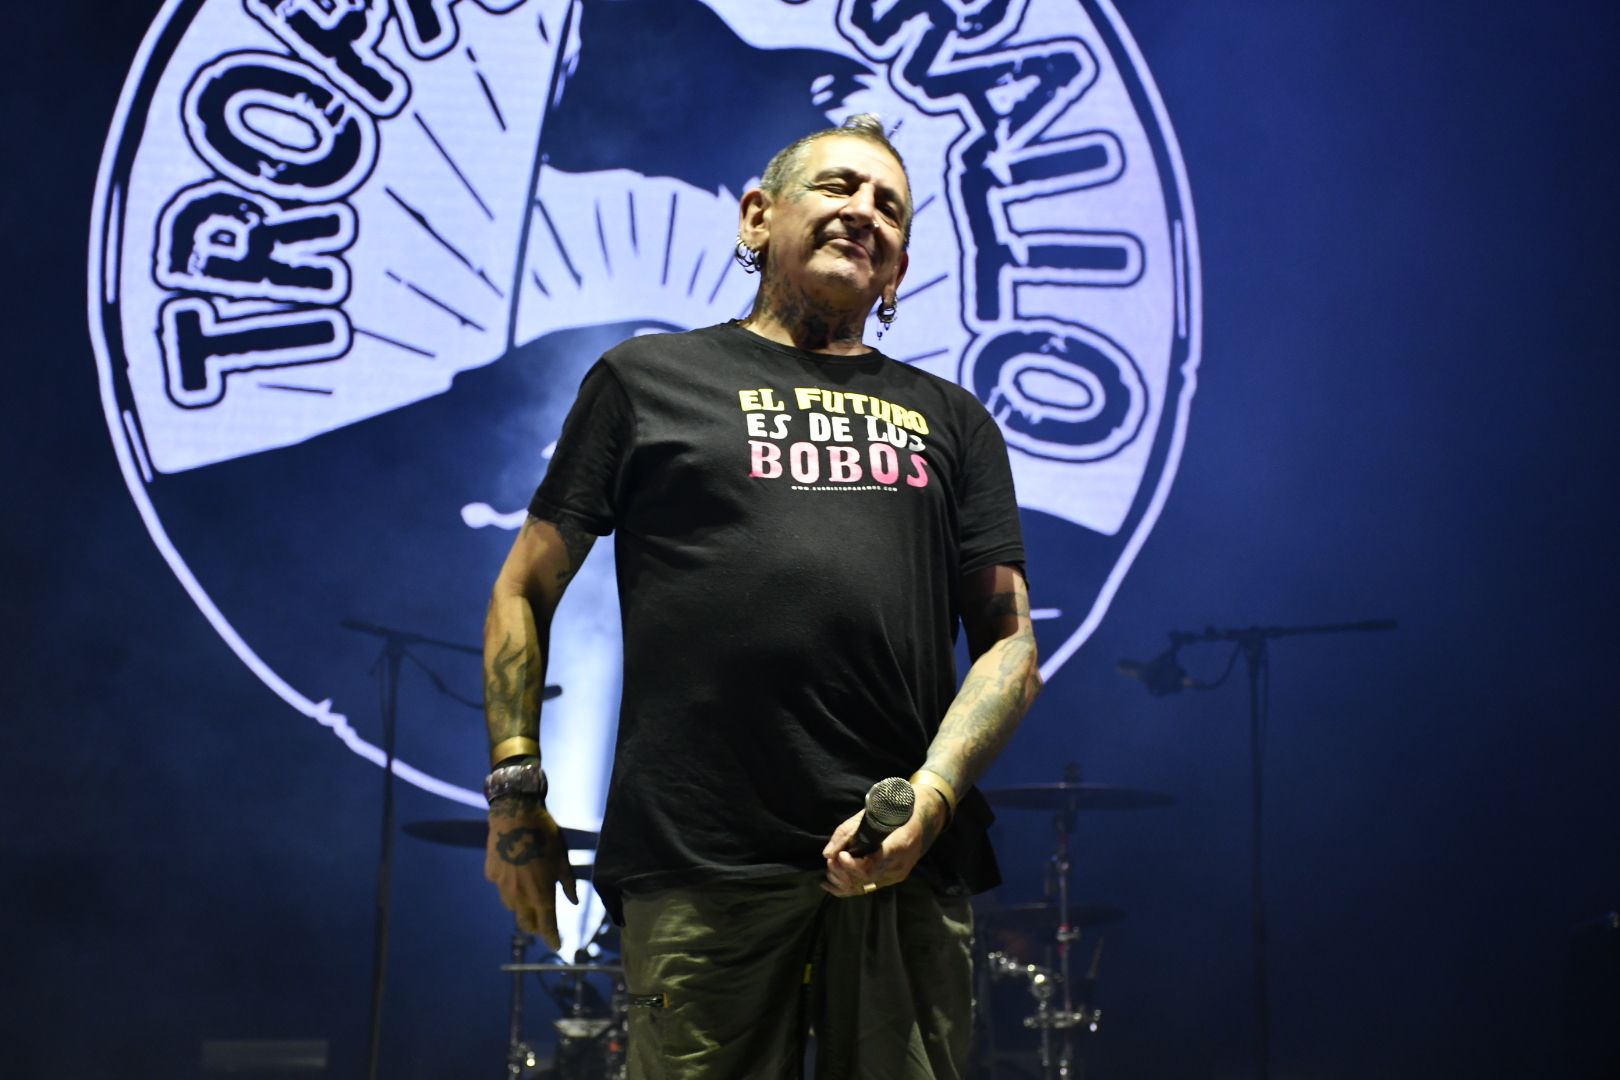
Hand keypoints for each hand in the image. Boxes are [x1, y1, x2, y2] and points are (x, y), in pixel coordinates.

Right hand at [485, 796, 578, 949]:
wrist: (516, 815)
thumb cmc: (545, 836)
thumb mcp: (563, 859)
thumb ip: (567, 884)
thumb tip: (573, 901)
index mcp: (541, 894)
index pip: (547, 926)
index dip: (553, 938)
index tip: (557, 945)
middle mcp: (520, 896)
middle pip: (525, 922)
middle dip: (535, 927)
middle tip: (543, 924)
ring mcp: (502, 886)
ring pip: (511, 907)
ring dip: (521, 908)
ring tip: (529, 899)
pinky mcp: (491, 874)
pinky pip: (500, 887)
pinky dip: (508, 886)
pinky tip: (514, 873)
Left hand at [819, 788, 946, 897]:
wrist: (926, 816)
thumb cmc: (899, 809)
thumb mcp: (873, 812)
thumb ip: (848, 832)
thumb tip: (828, 853)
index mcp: (899, 845)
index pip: (873, 866)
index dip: (852, 865)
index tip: (839, 855)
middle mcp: (899, 864)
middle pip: (866, 878)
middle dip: (843, 872)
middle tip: (830, 861)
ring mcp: (897, 873)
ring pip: (866, 886)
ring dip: (844, 880)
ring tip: (830, 869)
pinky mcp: (893, 877)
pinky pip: (869, 887)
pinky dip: (848, 887)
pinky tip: (831, 885)